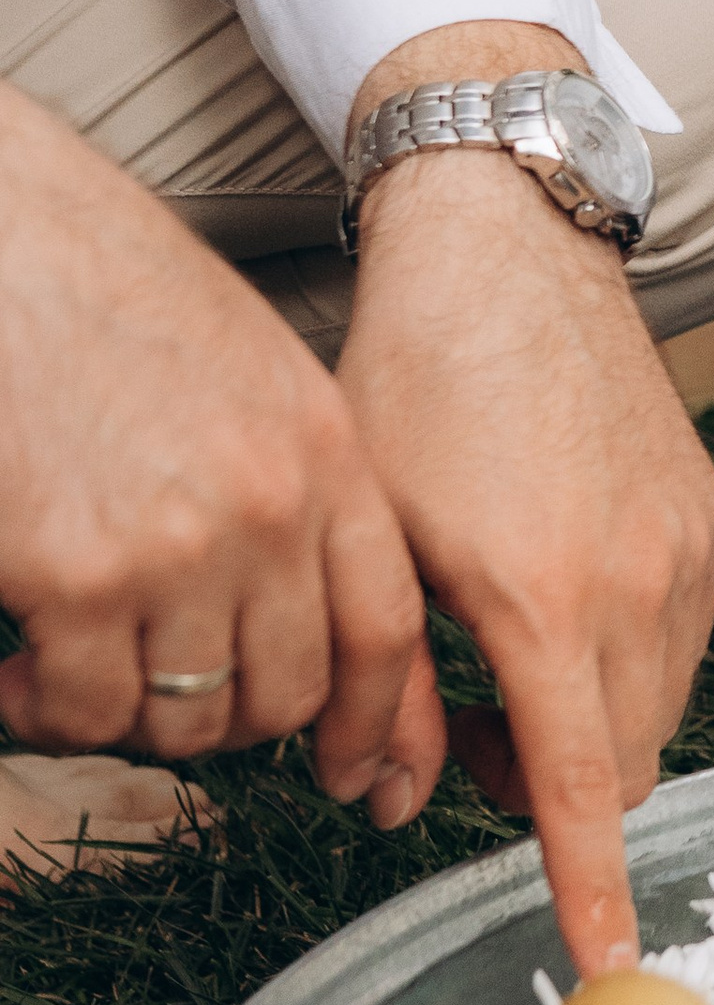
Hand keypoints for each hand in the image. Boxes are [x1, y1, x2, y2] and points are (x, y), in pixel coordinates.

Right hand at [0, 86, 424, 795]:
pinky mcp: (76, 573)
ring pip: (186, 717)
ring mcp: (178, 544)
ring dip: (129, 717)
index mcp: (324, 451)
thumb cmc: (105, 289)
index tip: (355, 770)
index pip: (384, 627)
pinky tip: (20, 670)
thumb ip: (290, 482)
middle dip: (227, 724)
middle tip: (163, 700)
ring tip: (77, 672)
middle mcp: (269, 506)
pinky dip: (47, 710)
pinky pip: (87, 707)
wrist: (8, 234)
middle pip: (285, 693)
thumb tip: (292, 605)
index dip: (373, 721)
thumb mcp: (249, 372)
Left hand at [335, 134, 713, 975]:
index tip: (610, 964)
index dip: (591, 887)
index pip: (584, 787)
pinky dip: (626, 661)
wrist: (507, 254)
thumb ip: (399, 689)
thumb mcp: (378, 547)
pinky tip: (560, 603)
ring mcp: (687, 547)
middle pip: (628, 763)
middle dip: (558, 790)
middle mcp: (640, 582)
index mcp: (546, 599)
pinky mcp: (707, 514)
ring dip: (594, 725)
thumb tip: (403, 796)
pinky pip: (683, 638)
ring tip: (510, 664)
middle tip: (473, 738)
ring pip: (661, 706)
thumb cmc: (417, 385)